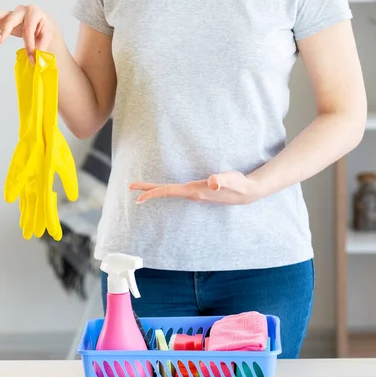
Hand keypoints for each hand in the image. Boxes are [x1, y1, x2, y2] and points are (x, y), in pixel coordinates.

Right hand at [0, 5, 57, 64]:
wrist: (42, 23)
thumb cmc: (44, 29)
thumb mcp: (47, 37)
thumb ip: (41, 46)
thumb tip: (35, 56)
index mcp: (34, 12)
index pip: (28, 30)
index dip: (29, 45)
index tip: (31, 59)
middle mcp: (21, 10)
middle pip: (11, 19)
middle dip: (5, 31)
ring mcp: (11, 13)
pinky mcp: (4, 18)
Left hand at [130, 171, 262, 204]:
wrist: (247, 192)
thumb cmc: (238, 184)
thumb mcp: (231, 180)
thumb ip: (222, 180)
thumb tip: (213, 182)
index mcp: (194, 191)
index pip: (168, 191)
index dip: (153, 193)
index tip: (137, 197)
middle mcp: (191, 194)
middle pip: (165, 192)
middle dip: (147, 190)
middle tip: (130, 188)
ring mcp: (194, 194)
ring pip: (170, 192)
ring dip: (155, 190)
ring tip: (141, 189)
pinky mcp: (198, 191)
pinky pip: (176, 191)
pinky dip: (165, 189)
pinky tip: (163, 188)